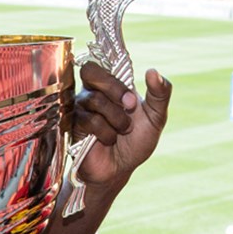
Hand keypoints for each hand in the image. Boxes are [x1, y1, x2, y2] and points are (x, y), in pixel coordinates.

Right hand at [72, 63, 171, 186]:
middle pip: (90, 71)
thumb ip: (160, 94)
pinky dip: (106, 132)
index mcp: (109, 86)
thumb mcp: (155, 118)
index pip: (101, 64)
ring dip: (116, 118)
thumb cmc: (136, 142)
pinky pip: (89, 120)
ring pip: (94, 99)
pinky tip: (109, 141)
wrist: (122, 169)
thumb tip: (152, 71)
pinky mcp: (72, 126)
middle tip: (130, 106)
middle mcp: (91, 93)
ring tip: (122, 131)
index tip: (132, 98)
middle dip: (114, 89)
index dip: (116, 78)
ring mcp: (80, 109)